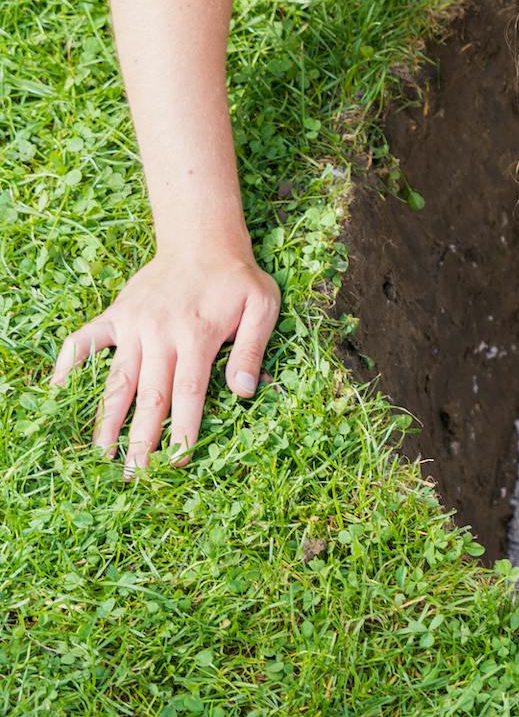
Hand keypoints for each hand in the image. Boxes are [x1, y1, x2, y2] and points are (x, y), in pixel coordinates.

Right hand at [50, 245, 279, 476]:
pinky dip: (68, 361)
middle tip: (134, 476)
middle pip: (149, 395)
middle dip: (141, 439)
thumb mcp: (262, 306)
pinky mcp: (116, 315)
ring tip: (101, 452)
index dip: (183, 429)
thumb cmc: (238, 279)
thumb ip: (251, 348)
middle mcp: (160, 333)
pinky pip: (86, 339)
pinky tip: (57, 389)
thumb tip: (244, 391)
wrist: (202, 240)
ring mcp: (134, 325)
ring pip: (117, 378)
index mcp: (197, 336)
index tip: (177, 461)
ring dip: (107, 416)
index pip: (188, 393)